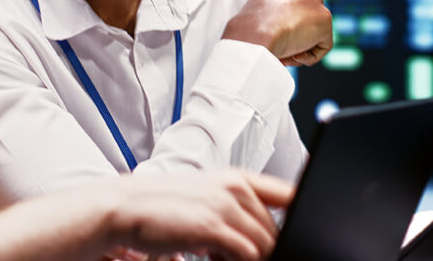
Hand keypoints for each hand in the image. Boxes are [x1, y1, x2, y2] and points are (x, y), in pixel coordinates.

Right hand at [102, 171, 294, 260]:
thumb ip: (236, 214)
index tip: (307, 231)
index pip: (288, 194)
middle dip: (266, 249)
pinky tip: (214, 258)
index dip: (301, 211)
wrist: (126, 207)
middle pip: (276, 229)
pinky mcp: (213, 226)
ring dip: (252, 258)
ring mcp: (226, 206)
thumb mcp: (206, 202)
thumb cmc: (162, 207)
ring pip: (265, 243)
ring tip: (217, 255)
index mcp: (237, 179)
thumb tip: (258, 241)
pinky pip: (248, 254)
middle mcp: (235, 188)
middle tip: (232, 254)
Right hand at [222, 0, 331, 65]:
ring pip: (315, 27)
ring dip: (302, 43)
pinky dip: (311, 55)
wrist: (256, 34)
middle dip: (297, 27)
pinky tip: (294, 57)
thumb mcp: (253, 10)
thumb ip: (269, 10)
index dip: (285, 15)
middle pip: (306, 9)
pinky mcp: (325, 18)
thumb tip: (276, 26)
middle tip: (281, 43)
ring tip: (285, 53)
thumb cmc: (247, 27)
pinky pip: (323, 44)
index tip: (275, 29)